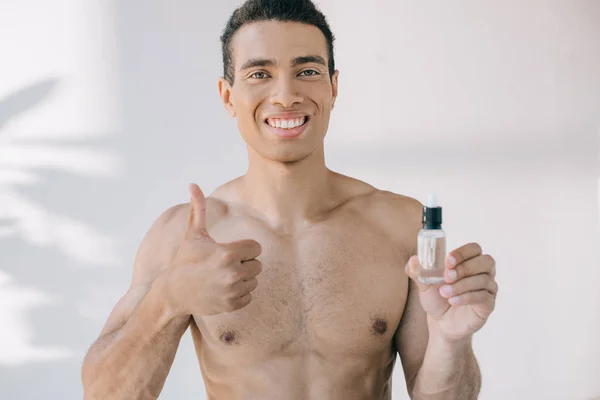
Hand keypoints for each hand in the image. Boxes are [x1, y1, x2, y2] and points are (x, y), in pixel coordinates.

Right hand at [166, 183, 262, 316]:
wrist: (173, 292)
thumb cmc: (185, 260)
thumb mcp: (193, 234)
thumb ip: (198, 208)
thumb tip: (192, 184)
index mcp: (228, 253)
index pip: (256, 248)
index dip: (244, 248)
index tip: (229, 251)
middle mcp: (233, 273)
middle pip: (257, 265)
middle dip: (244, 264)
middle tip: (224, 265)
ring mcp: (233, 290)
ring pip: (253, 281)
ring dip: (242, 279)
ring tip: (222, 277)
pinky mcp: (232, 305)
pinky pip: (249, 296)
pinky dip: (239, 294)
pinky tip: (223, 289)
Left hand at [405, 242, 497, 342]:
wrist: (441, 322)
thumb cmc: (437, 297)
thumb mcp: (424, 284)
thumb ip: (417, 271)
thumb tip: (413, 260)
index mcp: (469, 261)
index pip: (474, 249)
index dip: (462, 252)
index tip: (448, 260)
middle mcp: (483, 272)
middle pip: (486, 261)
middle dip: (464, 268)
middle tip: (447, 277)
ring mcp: (488, 288)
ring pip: (483, 280)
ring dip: (461, 285)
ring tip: (444, 293)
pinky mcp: (488, 305)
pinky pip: (483, 297)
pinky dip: (466, 297)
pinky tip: (453, 301)